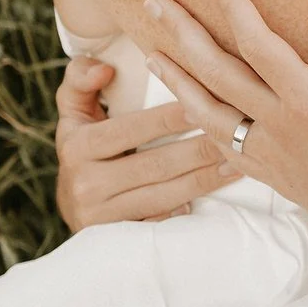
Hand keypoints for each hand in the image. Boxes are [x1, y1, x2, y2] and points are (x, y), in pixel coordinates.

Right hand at [53, 56, 234, 231]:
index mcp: (76, 146)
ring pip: (163, 196)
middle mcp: (85, 183)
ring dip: (204, 179)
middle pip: (154, 165)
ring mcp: (101, 215)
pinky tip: (217, 195)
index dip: (168, 118)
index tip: (202, 105)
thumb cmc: (81, 145)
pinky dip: (187, 210)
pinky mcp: (117, 237)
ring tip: (237, 162)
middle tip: (233, 135)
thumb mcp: (72, 110)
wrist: (70, 203)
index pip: (130, 129)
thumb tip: (104, 68)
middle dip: (198, 151)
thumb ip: (80, 79)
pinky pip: (159, 224)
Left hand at [139, 0, 307, 306]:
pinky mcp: (271, 176)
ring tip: (151, 52)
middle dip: (183, 32)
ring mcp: (271, 156)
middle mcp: (281, 129)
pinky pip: (222, 146)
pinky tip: (187, 108)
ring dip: (176, 79)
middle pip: (217, 72)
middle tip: (154, 2)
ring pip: (206, 112)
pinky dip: (197, 123)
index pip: (258, 43)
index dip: (233, 4)